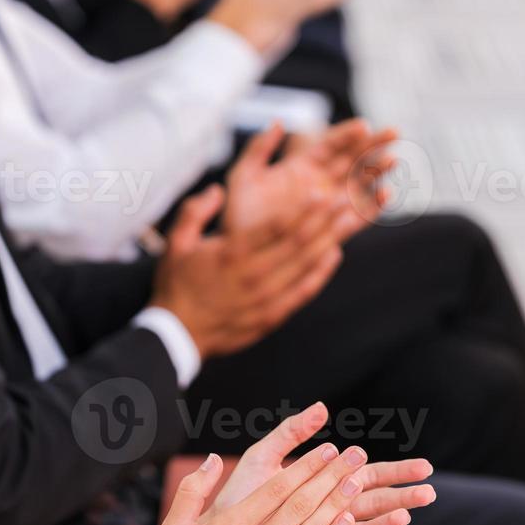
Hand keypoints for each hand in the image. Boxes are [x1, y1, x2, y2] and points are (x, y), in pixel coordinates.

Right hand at [141, 442, 373, 524]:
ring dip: (337, 504)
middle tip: (354, 456)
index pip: (276, 489)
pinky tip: (347, 523)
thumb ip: (193, 489)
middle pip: (299, 505)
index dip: (305, 466)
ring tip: (357, 482)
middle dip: (330, 477)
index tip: (327, 449)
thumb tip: (212, 457)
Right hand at [151, 182, 342, 358]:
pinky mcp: (272, 314)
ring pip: (305, 264)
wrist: (177, 334)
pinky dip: (321, 273)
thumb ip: (195, 211)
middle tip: (345, 199)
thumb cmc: (177, 284)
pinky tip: (335, 254)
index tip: (321, 192)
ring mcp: (266, 296)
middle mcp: (254, 273)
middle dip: (324, 219)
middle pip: (298, 242)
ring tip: (349, 220)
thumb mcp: (175, 243)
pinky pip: (303, 291)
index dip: (302, 209)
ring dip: (330, 240)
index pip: (275, 227)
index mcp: (232, 253)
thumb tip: (217, 190)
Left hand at [213, 402, 435, 524]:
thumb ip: (291, 433)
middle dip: (403, 494)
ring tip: (407, 513)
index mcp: (322, 486)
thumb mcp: (262, 458)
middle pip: (373, 501)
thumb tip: (322, 407)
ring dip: (385, 522)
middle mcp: (327, 514)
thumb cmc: (237, 497)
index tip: (424, 466)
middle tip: (431, 490)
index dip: (397, 470)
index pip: (368, 474)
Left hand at [224, 119, 399, 243]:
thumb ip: (259, 149)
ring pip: (358, 184)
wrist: (239, 257)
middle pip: (350, 160)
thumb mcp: (243, 178)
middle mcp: (319, 184)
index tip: (364, 125)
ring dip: (376, 172)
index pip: (329, 145)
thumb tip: (279, 121)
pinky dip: (372, 207)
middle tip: (394, 132)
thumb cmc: (238, 218)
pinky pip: (357, 217)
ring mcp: (328, 207)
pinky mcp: (332, 229)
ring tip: (393, 160)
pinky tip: (386, 194)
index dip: (347, 134)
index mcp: (299, 168)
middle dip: (372, 146)